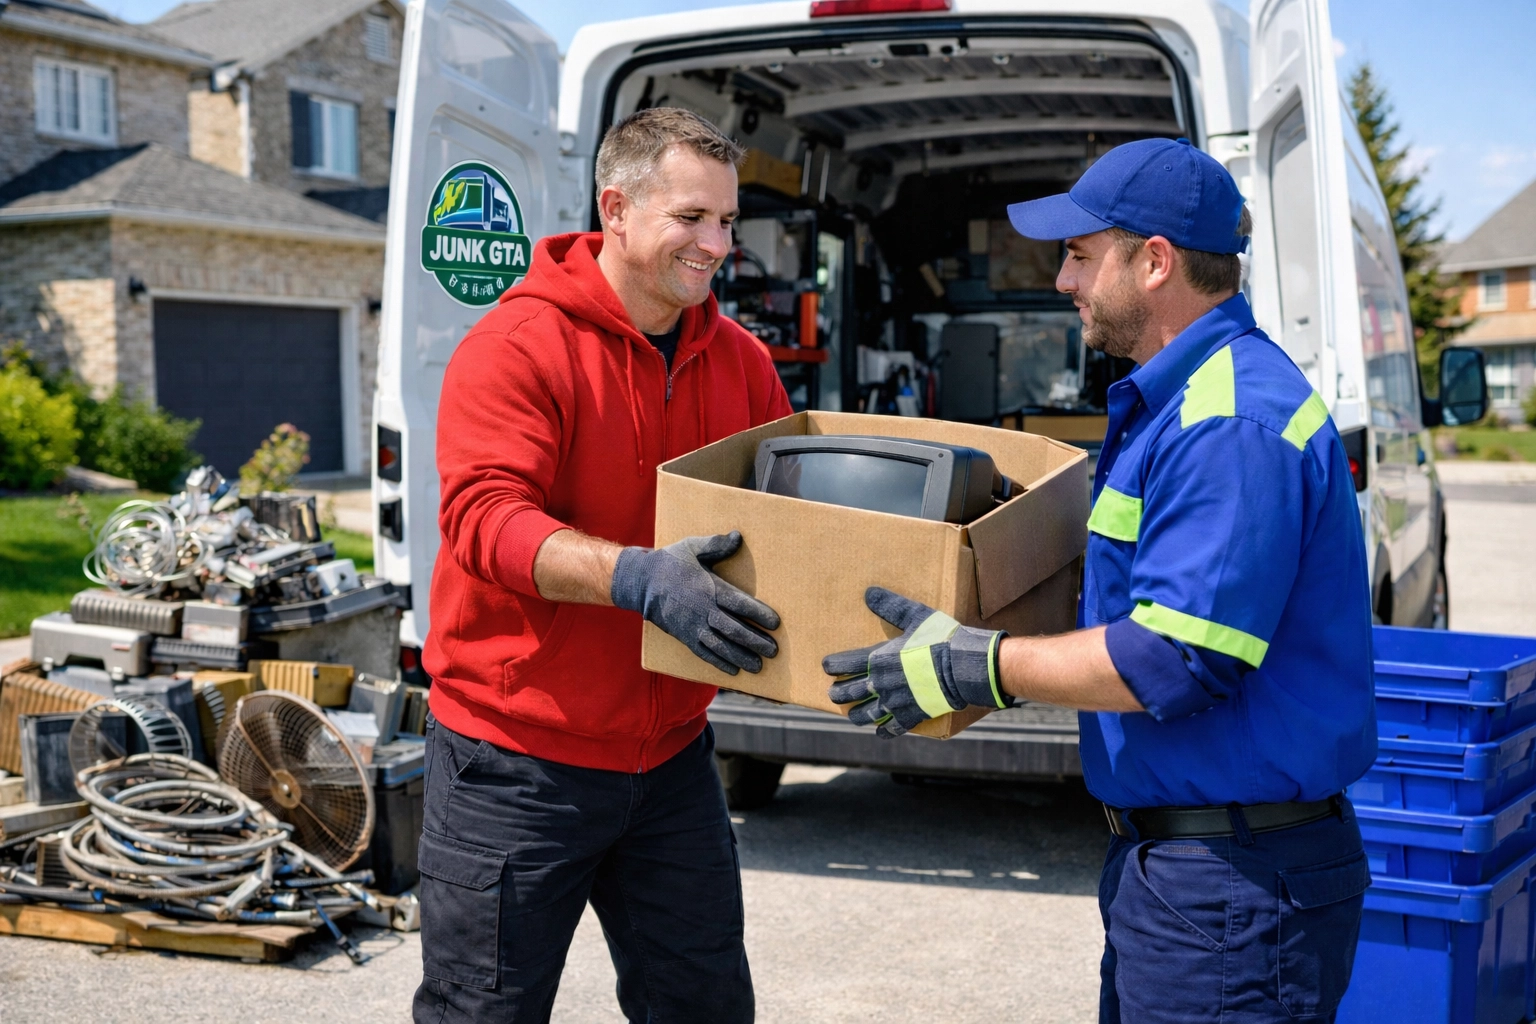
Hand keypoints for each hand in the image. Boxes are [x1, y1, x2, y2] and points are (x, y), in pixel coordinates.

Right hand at [611, 532, 779, 674]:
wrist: (641, 581)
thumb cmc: (671, 562)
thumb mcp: (693, 548)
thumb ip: (717, 545)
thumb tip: (738, 537)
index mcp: (711, 589)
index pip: (740, 604)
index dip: (759, 614)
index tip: (775, 623)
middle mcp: (704, 611)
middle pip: (734, 630)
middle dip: (755, 641)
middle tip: (773, 651)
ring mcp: (693, 626)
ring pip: (721, 646)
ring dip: (741, 657)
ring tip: (758, 666)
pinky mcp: (684, 636)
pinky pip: (704, 653)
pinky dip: (719, 663)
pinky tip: (733, 670)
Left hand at [823, 587, 1009, 737]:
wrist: (961, 667)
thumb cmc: (939, 638)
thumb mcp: (915, 615)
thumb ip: (890, 606)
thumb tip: (868, 592)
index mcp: (878, 659)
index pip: (845, 664)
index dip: (832, 666)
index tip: (826, 667)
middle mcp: (881, 684)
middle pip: (850, 693)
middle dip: (838, 694)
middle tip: (833, 694)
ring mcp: (895, 702)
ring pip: (866, 715)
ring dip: (856, 715)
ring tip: (852, 715)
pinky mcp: (911, 715)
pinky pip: (893, 728)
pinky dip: (885, 731)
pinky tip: (880, 732)